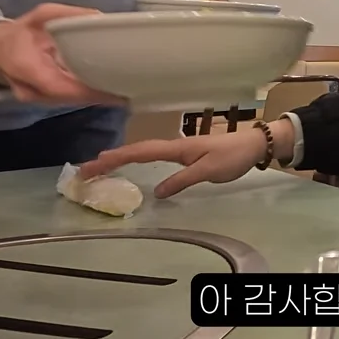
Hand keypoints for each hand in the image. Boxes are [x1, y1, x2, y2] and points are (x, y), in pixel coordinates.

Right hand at [0, 3, 123, 103]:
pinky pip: (69, 98)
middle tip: (130, 88)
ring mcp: (36, 97)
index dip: (88, 91)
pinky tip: (108, 89)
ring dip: (96, 97)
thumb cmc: (19, 31)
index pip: (59, 86)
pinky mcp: (44, 98)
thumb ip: (67, 15)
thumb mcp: (41, 14)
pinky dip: (88, 94)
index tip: (114, 91)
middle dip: (99, 95)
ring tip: (124, 90)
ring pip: (71, 100)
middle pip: (70, 97)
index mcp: (25, 66)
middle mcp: (30, 89)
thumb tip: (99, 17)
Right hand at [80, 121, 291, 197]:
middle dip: (110, 159)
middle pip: (136, 151)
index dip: (114, 159)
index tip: (91, 166)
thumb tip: (155, 194)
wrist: (254, 144)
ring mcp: (178, 149)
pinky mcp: (185, 155)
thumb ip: (182, 181)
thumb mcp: (208, 171)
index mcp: (176, 148)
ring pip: (143, 153)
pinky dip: (137, 160)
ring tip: (99, 166)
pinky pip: (154, 157)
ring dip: (121, 158)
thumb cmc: (232, 156)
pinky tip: (132, 166)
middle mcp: (173, 146)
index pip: (139, 152)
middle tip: (85, 170)